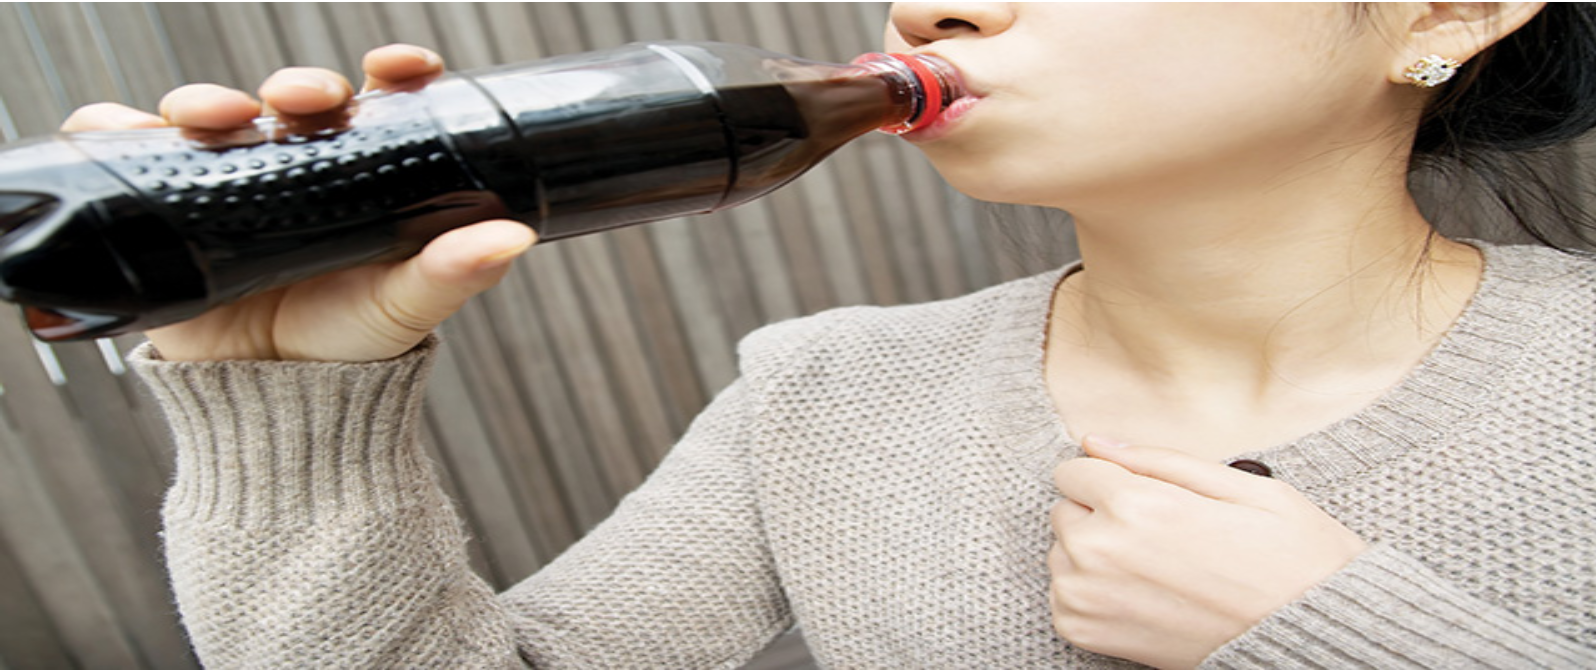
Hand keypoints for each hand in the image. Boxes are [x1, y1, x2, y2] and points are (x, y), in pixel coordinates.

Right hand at [59, 45, 535, 361]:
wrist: (275, 404)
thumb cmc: (350, 346)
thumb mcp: (407, 306)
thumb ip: (457, 270)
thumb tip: (512, 236)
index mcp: (362, 173)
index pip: (377, 103)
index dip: (391, 74)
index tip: (401, 67)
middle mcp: (295, 166)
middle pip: (292, 102)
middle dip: (297, 86)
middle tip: (302, 100)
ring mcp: (229, 182)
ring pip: (212, 115)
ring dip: (208, 100)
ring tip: (214, 117)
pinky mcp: (167, 206)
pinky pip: (130, 153)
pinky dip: (115, 130)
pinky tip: (120, 131)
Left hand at [1047, 436, 1366, 668]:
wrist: (1311, 637)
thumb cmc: (1289, 559)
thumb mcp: (1239, 487)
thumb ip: (1157, 460)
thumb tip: (1094, 441)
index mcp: (1135, 505)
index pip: (1074, 470)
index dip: (1111, 477)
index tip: (1145, 496)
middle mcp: (1100, 551)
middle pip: (1065, 511)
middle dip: (1101, 514)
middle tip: (1160, 535)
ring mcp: (1088, 598)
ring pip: (1062, 554)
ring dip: (1095, 555)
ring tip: (1157, 567)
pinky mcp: (1088, 635)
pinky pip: (1064, 598)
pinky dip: (1093, 594)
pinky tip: (1144, 595)